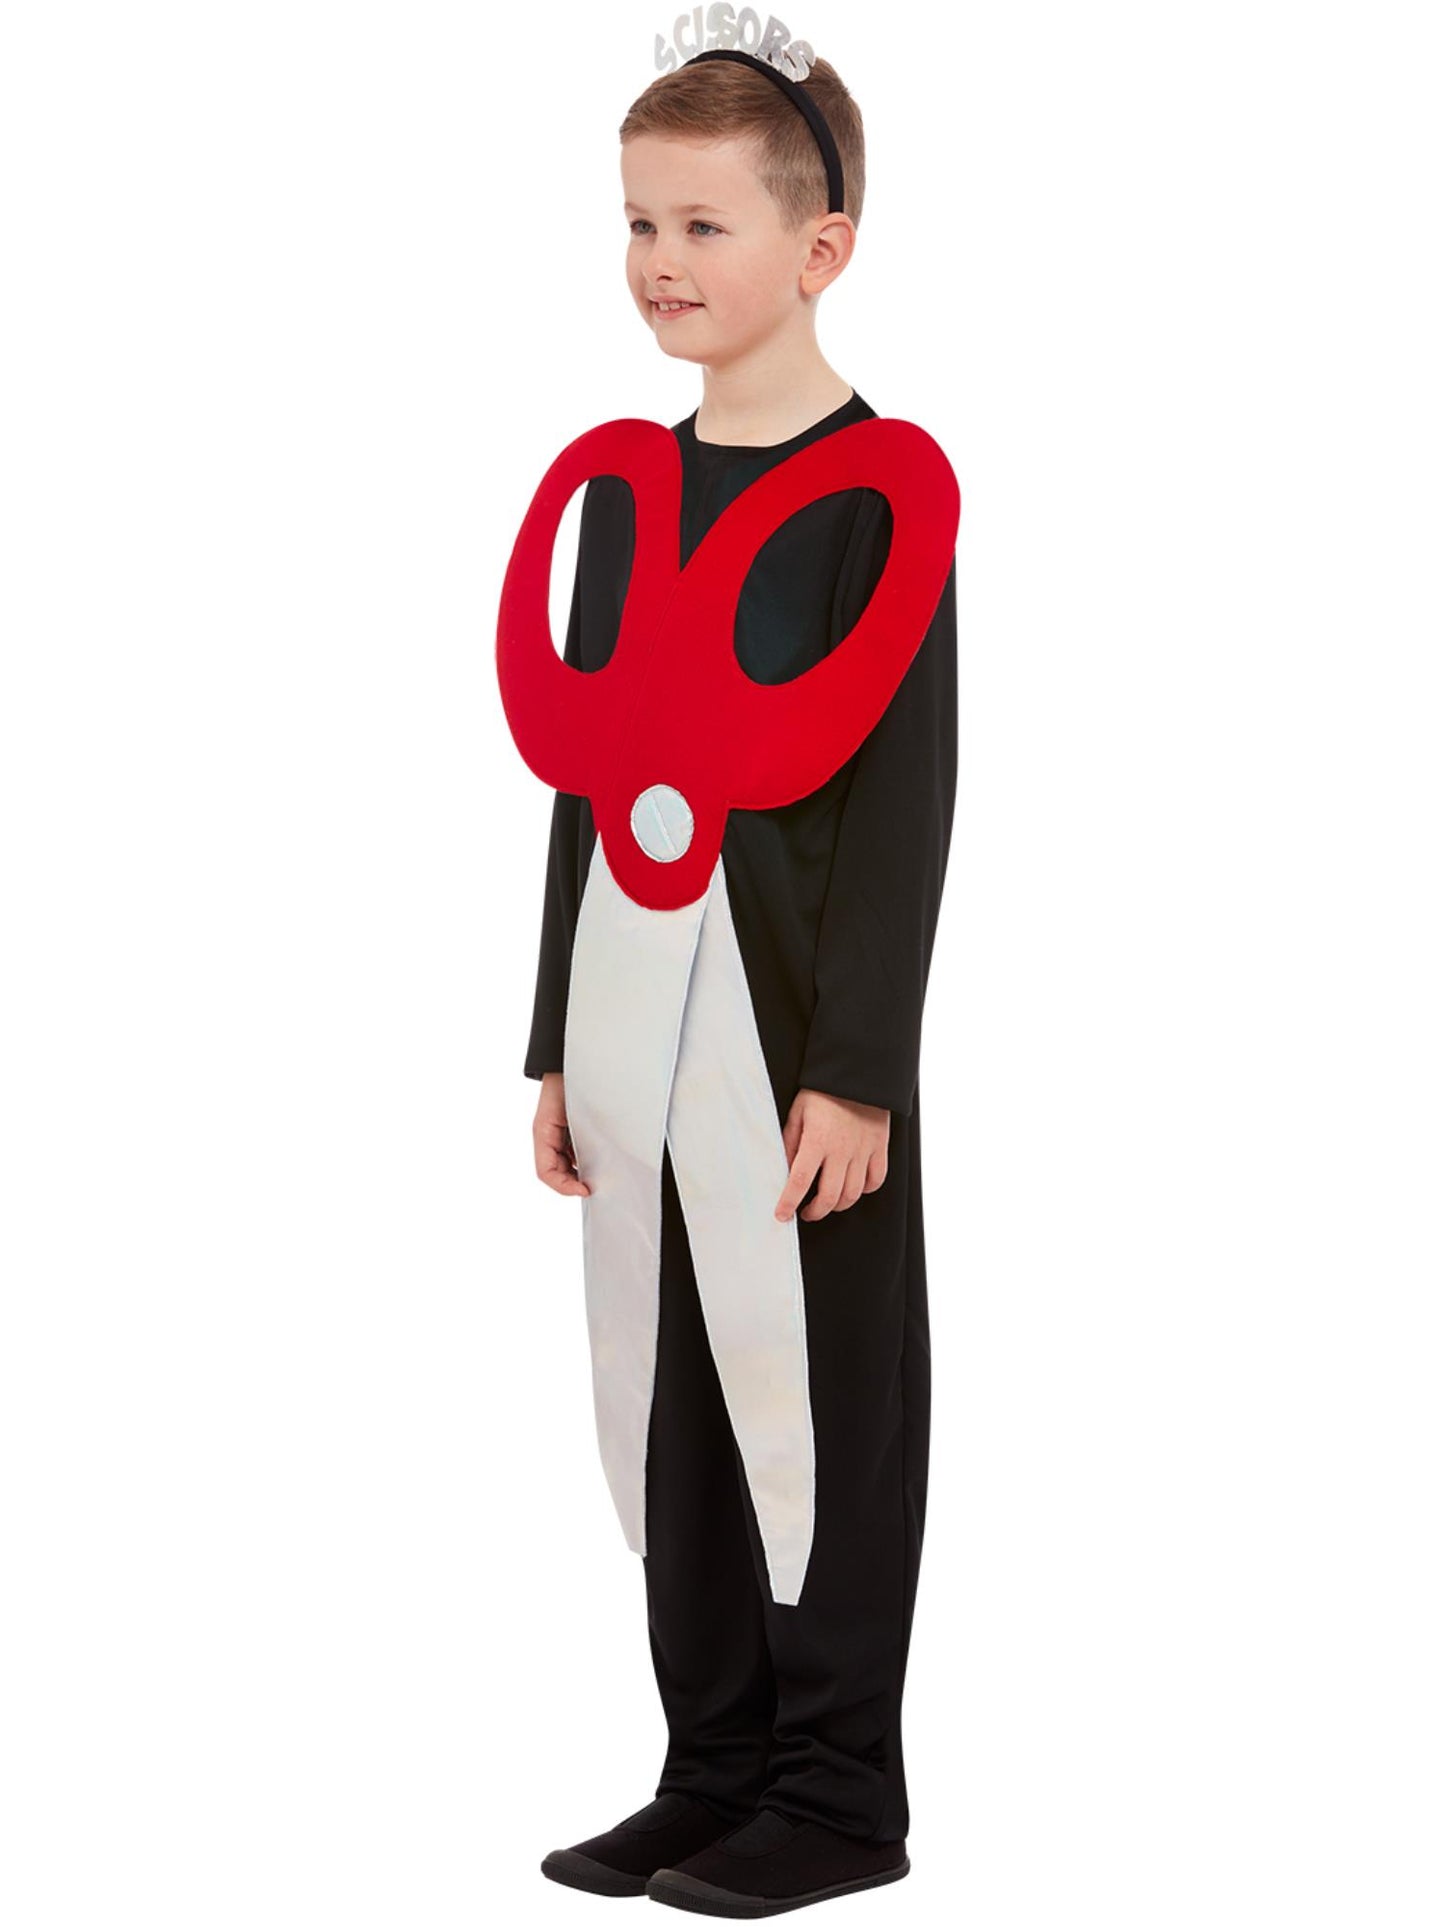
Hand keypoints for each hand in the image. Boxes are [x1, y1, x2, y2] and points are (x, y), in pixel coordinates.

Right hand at [533, 1071, 590, 1197]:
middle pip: (557, 1173)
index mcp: (543, 1135)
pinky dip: (585, 1160)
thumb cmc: (566, 1083)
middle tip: (595, 1185)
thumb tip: (587, 1163)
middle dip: (573, 1182)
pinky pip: (574, 1153)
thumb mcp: (568, 1112)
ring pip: (566, 1165)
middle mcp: (548, 1138)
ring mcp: (559, 1135)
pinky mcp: (571, 1131)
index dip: (563, 1186)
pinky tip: (600, 1159)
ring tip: (599, 1174)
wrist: (569, 1064)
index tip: (585, 1189)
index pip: (546, 1173)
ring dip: (580, 1173)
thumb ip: (575, 1138)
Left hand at [775, 1087, 889, 1222]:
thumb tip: (783, 1166)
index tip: (782, 1215)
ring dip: (838, 1205)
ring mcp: (863, 1151)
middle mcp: (841, 1150)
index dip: (789, 1202)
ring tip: (828, 1203)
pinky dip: (865, 1190)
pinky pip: (876, 1179)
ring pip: (853, 1193)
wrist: (858, 1073)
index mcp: (817, 1140)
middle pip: (830, 1196)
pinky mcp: (880, 1147)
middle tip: (806, 1212)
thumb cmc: (825, 1091)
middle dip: (815, 1211)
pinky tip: (853, 1187)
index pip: (799, 1180)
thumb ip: (790, 1141)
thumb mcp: (798, 1112)